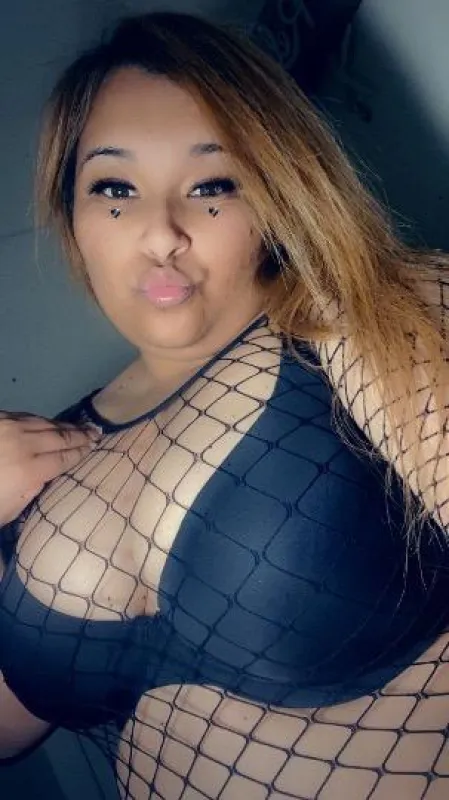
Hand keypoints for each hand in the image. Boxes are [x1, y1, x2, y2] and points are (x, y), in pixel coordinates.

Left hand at [0, 411, 99, 526]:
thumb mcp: (6, 512)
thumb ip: (30, 493)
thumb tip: (43, 481)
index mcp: (29, 470)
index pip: (64, 457)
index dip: (81, 451)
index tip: (94, 447)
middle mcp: (23, 444)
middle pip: (59, 436)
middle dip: (79, 434)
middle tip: (95, 432)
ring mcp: (7, 427)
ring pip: (42, 422)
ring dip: (62, 425)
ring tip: (77, 427)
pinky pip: (23, 416)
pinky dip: (39, 420)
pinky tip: (45, 422)